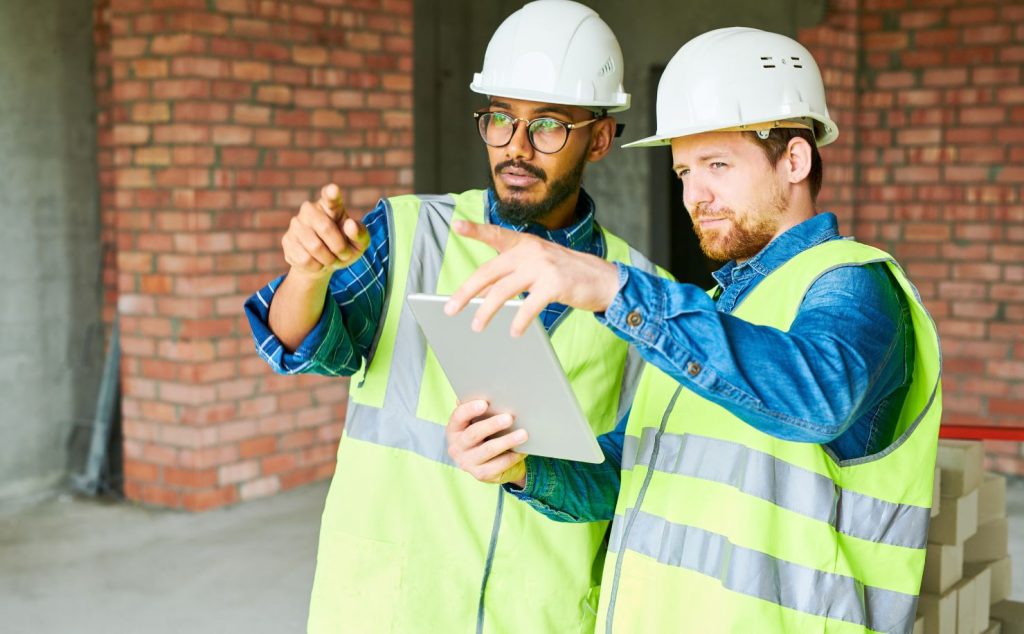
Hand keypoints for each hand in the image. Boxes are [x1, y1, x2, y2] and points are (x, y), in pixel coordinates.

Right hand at [281, 183, 369, 280]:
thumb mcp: (359, 243)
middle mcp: (310, 209)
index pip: (330, 196)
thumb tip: (350, 225)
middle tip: (344, 254)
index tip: (334, 190)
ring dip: (329, 259)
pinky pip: (304, 259)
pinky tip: (317, 263)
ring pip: (315, 247)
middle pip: (326, 228)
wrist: (323, 264)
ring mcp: (296, 224)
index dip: (332, 193)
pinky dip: (316, 267)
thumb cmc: (344, 247)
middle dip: (339, 247)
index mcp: (331, 206)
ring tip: (331, 259)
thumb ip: (360, 233)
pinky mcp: (287, 240)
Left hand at [443, 221, 619, 335]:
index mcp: (524, 244)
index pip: (496, 235)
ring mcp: (543, 266)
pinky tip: (514, 332)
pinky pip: (529, 305)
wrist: (604, 280)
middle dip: (467, 292)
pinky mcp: (555, 284)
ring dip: (486, 311)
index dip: (476, 230)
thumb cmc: (565, 275)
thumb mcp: (536, 269)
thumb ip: (510, 277)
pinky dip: (519, 321)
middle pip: (490, 271)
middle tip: (450, 309)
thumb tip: (481, 294)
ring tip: (476, 326)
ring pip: (503, 290)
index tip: (457, 225)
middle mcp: (531, 251)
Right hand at [446, 399, 527, 485]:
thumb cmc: (483, 435)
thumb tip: (486, 391)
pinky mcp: (479, 474)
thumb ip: (479, 410)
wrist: (485, 463)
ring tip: (523, 434)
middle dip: (492, 425)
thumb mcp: (477, 422)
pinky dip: (511, 457)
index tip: (485, 403)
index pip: (458, 416)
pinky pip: (497, 465)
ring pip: (488, 450)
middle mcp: (456, 446)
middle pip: (474, 434)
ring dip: (507, 441)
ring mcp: (467, 462)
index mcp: (454, 429)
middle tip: (509, 417)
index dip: (470, 409)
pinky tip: (522, 451)